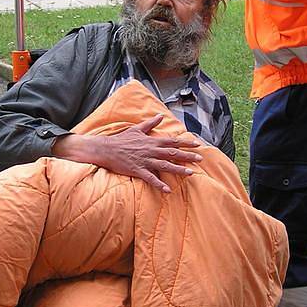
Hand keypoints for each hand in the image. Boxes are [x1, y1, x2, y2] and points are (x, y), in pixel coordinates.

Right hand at [53, 114, 202, 193]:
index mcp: (152, 141)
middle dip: (188, 156)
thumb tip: (160, 116)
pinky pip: (151, 178)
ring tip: (190, 174)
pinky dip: (159, 184)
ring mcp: (145, 161)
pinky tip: (168, 190)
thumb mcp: (137, 129)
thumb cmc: (121, 139)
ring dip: (178, 169)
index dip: (186, 142)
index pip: (173, 141)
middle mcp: (151, 150)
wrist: (106, 148)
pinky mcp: (138, 170)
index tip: (198, 144)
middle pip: (173, 153)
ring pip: (165, 165)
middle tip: (200, 159)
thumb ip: (150, 124)